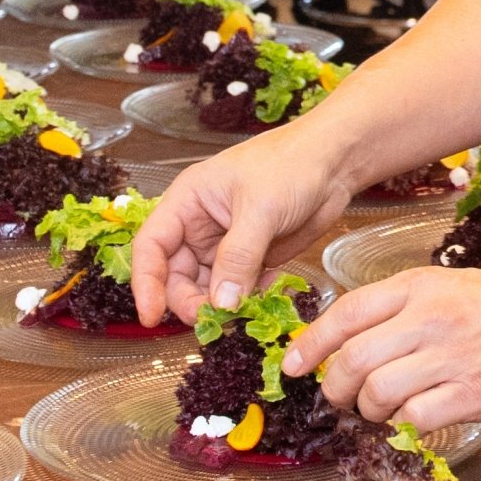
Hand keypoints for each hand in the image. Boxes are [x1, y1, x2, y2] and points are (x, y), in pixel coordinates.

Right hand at [128, 126, 354, 323]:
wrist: (334, 162)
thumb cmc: (292, 164)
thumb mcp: (260, 209)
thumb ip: (238, 257)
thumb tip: (220, 304)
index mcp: (187, 202)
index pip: (151, 246)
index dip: (146, 283)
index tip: (151, 316)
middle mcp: (199, 225)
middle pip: (176, 275)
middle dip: (190, 300)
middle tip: (216, 319)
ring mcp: (225, 244)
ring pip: (207, 288)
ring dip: (222, 305)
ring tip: (246, 308)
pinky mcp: (251, 258)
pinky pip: (238, 289)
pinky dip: (248, 298)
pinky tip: (268, 290)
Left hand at [283, 268, 480, 433]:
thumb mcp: (446, 285)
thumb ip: (399, 306)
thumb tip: (348, 338)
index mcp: (418, 286)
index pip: (345, 313)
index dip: (310, 343)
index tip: (291, 366)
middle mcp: (431, 319)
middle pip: (354, 359)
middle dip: (334, 387)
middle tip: (339, 397)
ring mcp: (452, 357)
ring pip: (378, 393)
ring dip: (368, 410)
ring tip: (380, 409)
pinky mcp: (473, 395)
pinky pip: (414, 419)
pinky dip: (402, 426)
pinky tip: (412, 420)